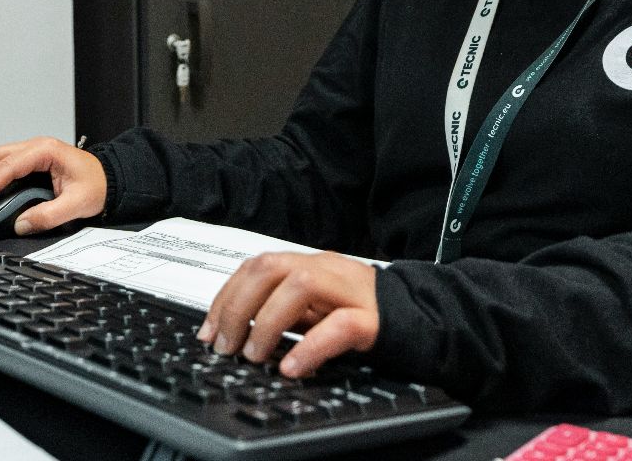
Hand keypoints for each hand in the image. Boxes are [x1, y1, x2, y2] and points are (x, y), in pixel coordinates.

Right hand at [0, 136, 106, 235]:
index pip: (8, 167)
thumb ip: (49, 215)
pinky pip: (2, 166)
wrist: (112, 179)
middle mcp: (35, 147)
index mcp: (45, 151)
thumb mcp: (77, 204)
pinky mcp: (29, 163)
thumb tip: (22, 224)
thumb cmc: (98, 185)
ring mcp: (31, 153)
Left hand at [197, 252, 379, 378]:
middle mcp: (327, 269)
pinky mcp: (374, 319)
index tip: (207, 331)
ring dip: (267, 323)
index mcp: (310, 264)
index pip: (257, 266)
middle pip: (270, 268)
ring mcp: (351, 290)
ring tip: (255, 356)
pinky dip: (310, 347)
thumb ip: (282, 312)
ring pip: (300, 287)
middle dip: (237, 307)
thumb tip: (234, 332)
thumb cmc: (364, 314)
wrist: (424, 319)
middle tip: (226, 346)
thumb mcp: (317, 309)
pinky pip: (339, 326)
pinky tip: (292, 367)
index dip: (226, 297)